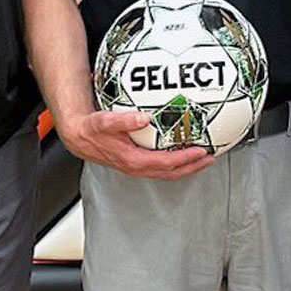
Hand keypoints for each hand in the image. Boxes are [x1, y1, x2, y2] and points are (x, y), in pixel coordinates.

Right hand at [59, 109, 213, 179]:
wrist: (79, 137)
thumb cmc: (92, 129)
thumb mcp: (105, 121)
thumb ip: (124, 120)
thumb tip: (144, 117)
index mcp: (133, 160)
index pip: (166, 163)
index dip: (185, 159)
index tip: (201, 151)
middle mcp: (137, 167)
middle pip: (171, 173)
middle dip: (192, 167)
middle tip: (210, 157)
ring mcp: (137, 166)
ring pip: (167, 171)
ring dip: (186, 166)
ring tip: (202, 157)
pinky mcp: (136, 163)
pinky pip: (161, 165)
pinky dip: (175, 161)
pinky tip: (181, 150)